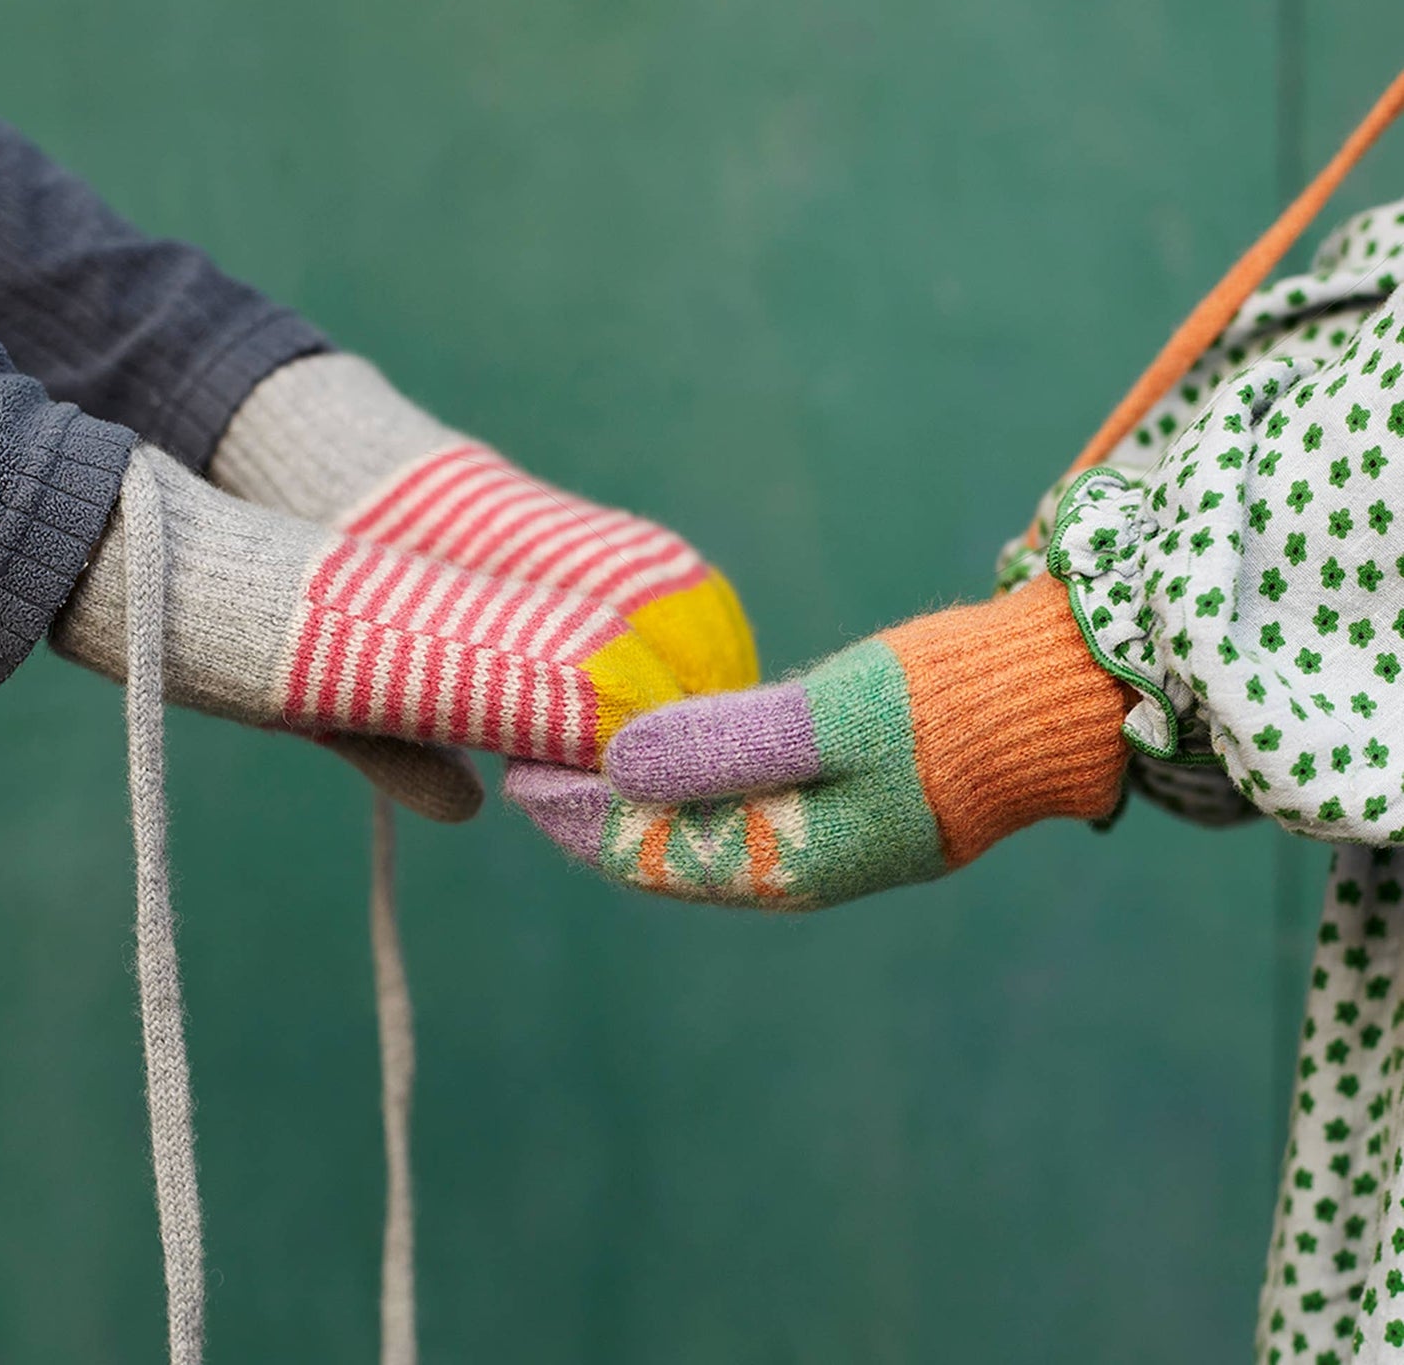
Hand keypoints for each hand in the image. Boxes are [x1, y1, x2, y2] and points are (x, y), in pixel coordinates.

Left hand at [508, 576, 1131, 908]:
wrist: (1051, 703)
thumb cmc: (948, 710)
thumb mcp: (828, 721)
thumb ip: (720, 746)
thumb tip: (615, 765)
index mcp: (786, 866)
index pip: (647, 851)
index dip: (574, 812)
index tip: (517, 766)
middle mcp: (793, 864)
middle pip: (664, 842)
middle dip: (592, 802)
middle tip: (528, 745)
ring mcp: (816, 834)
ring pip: (697, 818)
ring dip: (636, 783)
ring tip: (577, 738)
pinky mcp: (835, 796)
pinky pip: (736, 793)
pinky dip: (687, 766)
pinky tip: (657, 733)